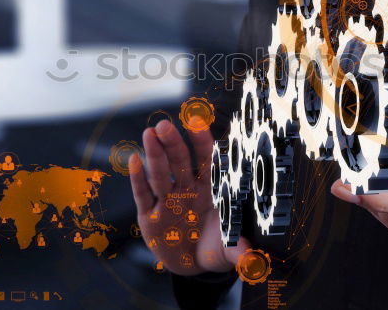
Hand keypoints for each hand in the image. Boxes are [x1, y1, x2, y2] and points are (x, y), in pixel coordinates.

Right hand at [130, 119, 249, 274]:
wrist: (192, 265)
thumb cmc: (214, 248)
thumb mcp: (228, 250)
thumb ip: (239, 250)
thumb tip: (254, 257)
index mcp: (209, 190)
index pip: (205, 161)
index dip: (201, 141)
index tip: (196, 122)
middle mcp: (187, 189)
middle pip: (179, 161)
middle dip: (173, 143)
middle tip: (165, 125)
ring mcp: (167, 200)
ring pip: (160, 173)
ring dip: (154, 154)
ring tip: (149, 134)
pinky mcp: (149, 215)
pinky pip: (143, 194)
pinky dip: (138, 178)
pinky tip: (134, 160)